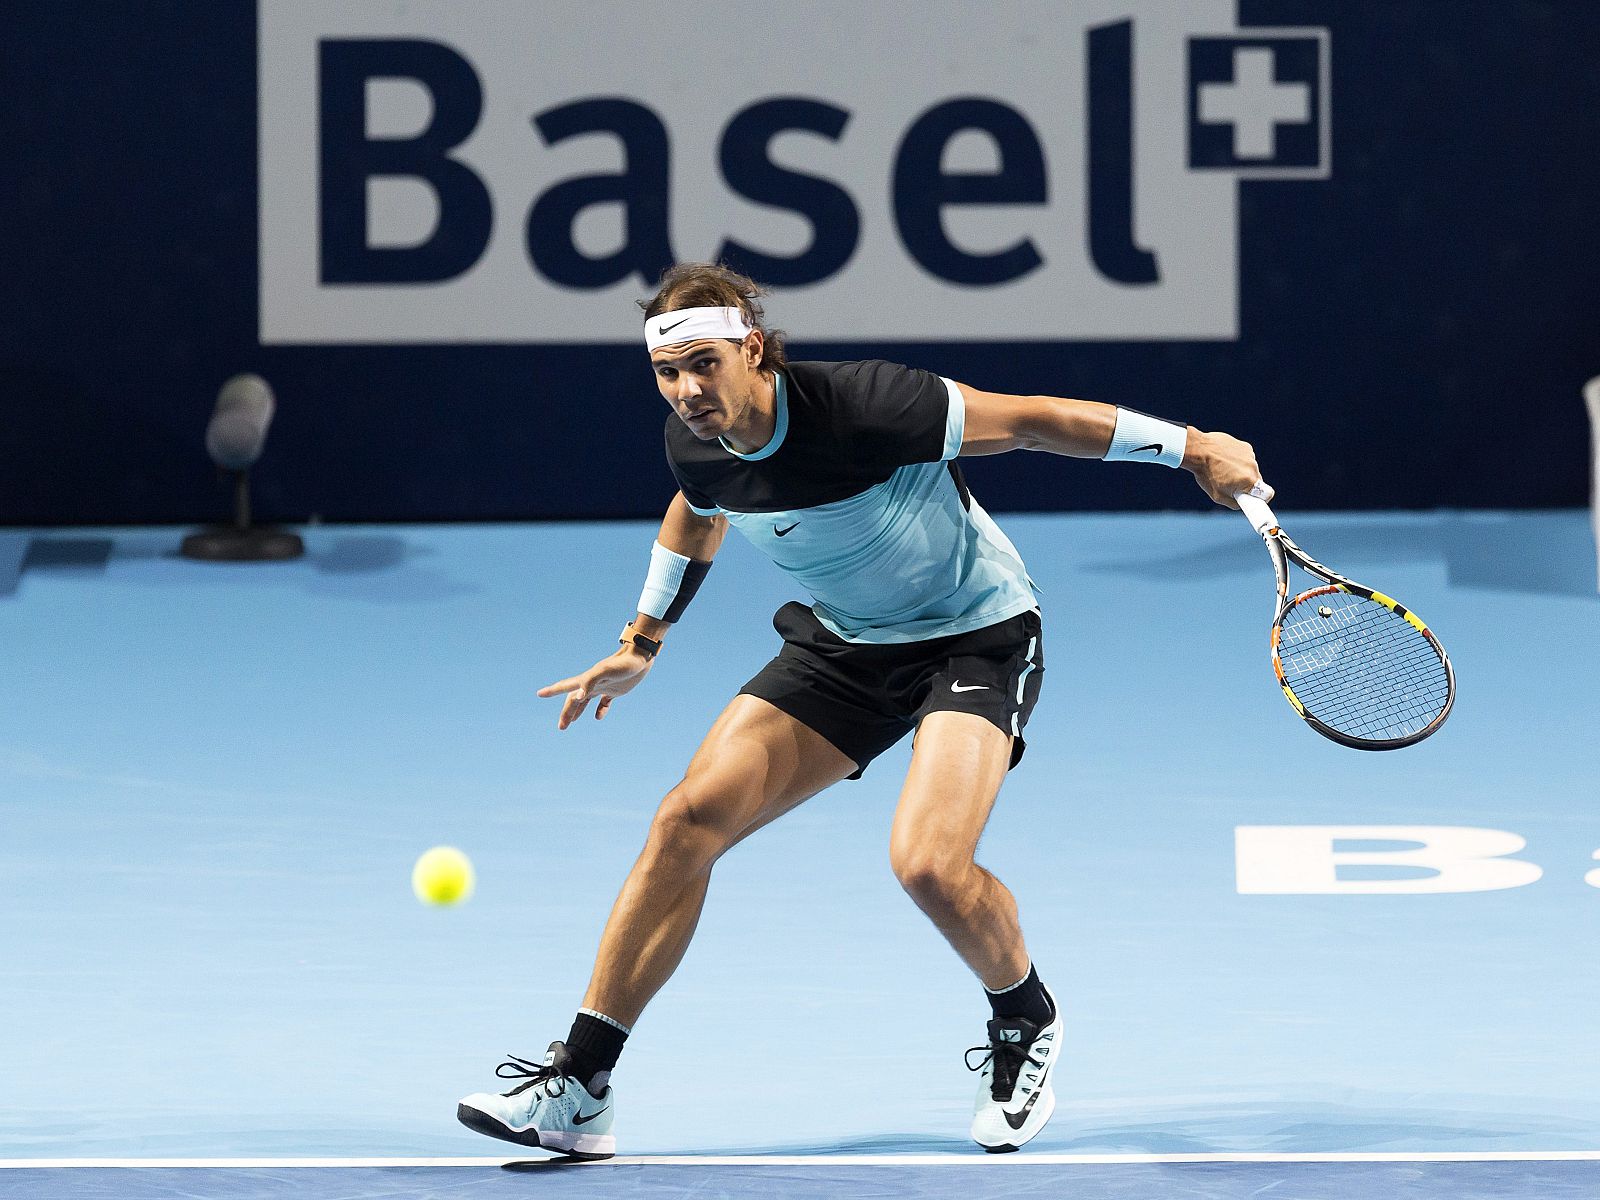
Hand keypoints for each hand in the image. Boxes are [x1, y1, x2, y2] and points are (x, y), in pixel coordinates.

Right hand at [536, 648, 654, 729]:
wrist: (640, 657)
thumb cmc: (623, 664)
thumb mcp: (605, 672)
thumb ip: (590, 682)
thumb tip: (578, 696)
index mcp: (587, 679)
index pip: (566, 686)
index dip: (552, 690)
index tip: (539, 694)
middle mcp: (592, 683)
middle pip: (574, 699)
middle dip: (566, 712)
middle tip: (561, 727)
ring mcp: (603, 686)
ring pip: (585, 701)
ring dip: (577, 712)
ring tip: (570, 723)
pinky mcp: (615, 690)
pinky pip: (604, 702)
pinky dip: (600, 710)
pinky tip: (598, 717)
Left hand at [1182, 429, 1271, 508]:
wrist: (1199, 451)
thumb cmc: (1206, 474)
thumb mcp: (1218, 496)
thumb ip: (1234, 503)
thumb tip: (1243, 504)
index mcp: (1249, 481)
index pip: (1268, 494)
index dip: (1262, 498)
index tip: (1256, 500)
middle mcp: (1253, 467)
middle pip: (1257, 481)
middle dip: (1247, 484)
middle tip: (1232, 484)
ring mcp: (1250, 455)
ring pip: (1251, 469)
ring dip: (1242, 471)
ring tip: (1224, 469)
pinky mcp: (1246, 447)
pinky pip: (1246, 458)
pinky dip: (1238, 460)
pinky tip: (1225, 459)